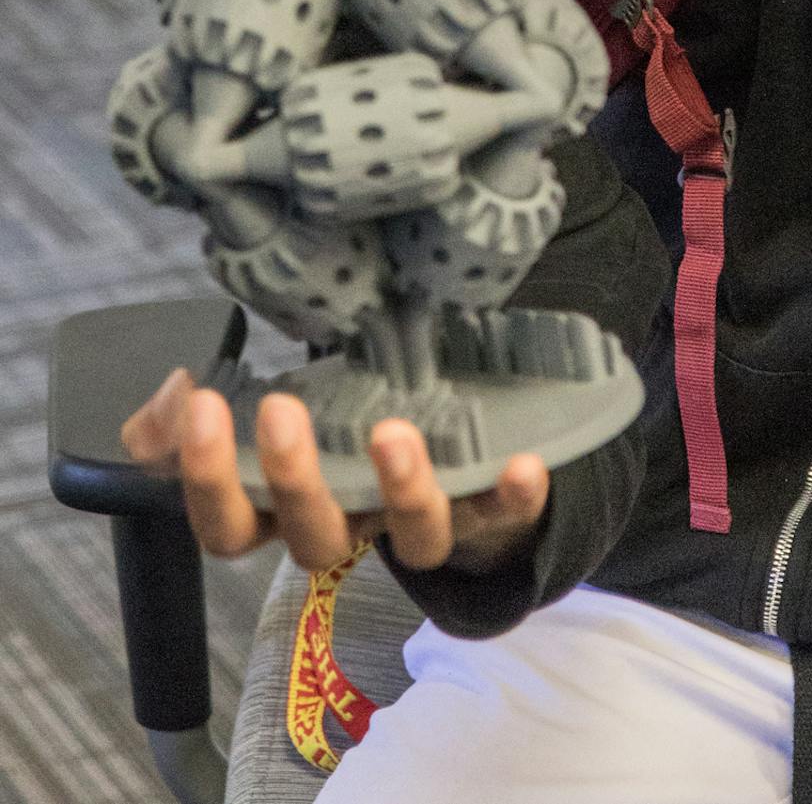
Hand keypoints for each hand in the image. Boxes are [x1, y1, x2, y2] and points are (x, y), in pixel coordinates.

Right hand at [121, 368, 549, 574]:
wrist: (446, 470)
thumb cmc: (339, 437)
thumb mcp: (269, 415)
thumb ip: (202, 415)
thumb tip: (159, 409)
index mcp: (288, 513)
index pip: (230, 527)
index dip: (207, 477)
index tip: (199, 403)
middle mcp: (352, 530)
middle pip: (314, 537)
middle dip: (292, 478)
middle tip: (277, 409)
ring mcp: (420, 529)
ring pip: (411, 537)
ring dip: (402, 489)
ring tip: (393, 432)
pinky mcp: (487, 519)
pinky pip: (503, 517)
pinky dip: (513, 496)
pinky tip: (524, 463)